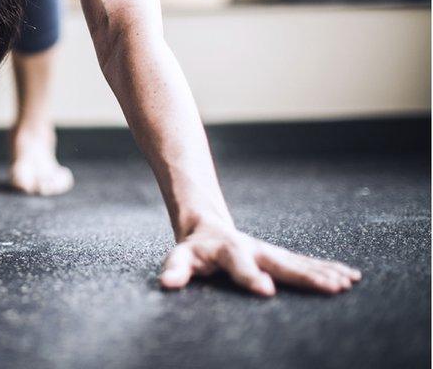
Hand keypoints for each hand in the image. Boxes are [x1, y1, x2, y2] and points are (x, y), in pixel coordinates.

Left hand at [159, 221, 360, 295]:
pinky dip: (329, 269)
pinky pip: (307, 263)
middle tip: (330, 287)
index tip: (266, 291)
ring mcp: (270, 252)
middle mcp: (254, 249)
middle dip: (305, 275)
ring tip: (346, 283)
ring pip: (299, 262)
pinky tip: (351, 277)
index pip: (240, 266)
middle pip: (281, 263)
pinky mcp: (281, 256)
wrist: (208, 228)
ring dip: (324, 273)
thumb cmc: (193, 250)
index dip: (251, 277)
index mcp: (228, 251)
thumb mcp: (180, 258)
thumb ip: (175, 270)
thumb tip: (167, 284)